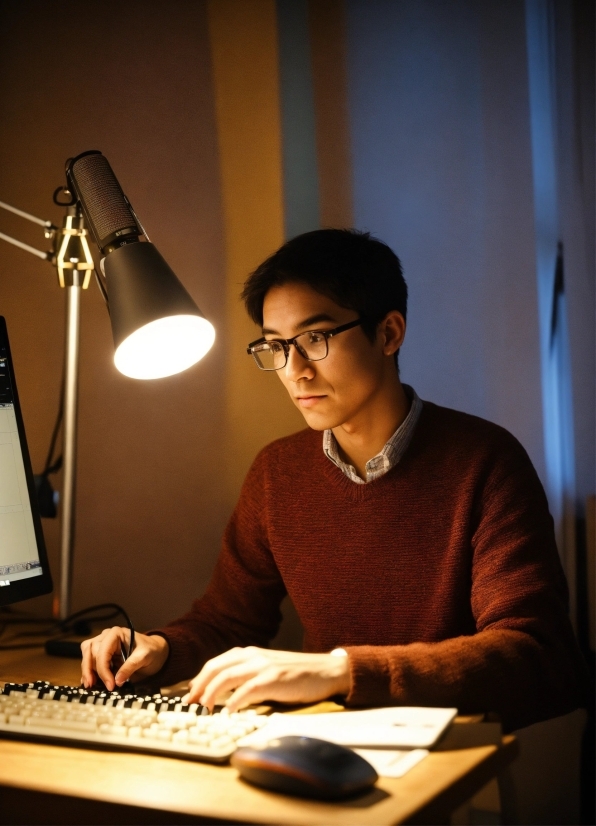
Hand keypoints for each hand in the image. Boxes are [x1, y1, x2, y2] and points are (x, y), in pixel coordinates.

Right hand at [80, 627, 168, 690]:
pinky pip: (89, 659)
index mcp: (116, 633)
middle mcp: (107, 636)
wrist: (155, 652)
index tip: (110, 685)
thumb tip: (117, 681)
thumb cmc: (151, 650)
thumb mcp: (145, 656)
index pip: (102, 651)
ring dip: (86, 670)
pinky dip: (88, 670)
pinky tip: (90, 681)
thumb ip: (131, 666)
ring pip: (87, 654)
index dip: (103, 669)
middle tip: (92, 685)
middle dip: (90, 669)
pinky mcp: (102, 653)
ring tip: (90, 685)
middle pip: (90, 651)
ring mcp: (103, 643)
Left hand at [182, 647, 350, 712]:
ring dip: (211, 694)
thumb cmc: (296, 674)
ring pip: (227, 677)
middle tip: (190, 704)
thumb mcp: (267, 669)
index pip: (215, 663)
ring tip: (203, 710)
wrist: (325, 670)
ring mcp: (263, 666)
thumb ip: (247, 676)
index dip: (198, 679)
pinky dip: (235, 701)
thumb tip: (223, 695)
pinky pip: (248, 689)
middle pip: (216, 668)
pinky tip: (228, 712)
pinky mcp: (274, 678)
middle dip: (199, 686)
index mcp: (249, 653)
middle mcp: (253, 656)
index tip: (188, 694)